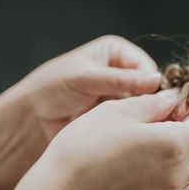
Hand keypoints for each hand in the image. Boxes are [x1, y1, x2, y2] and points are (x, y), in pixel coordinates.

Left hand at [0, 35, 161, 189]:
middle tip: (154, 120)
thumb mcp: (86, 78)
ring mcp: (121, 96)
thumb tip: (155, 80)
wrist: (32, 116)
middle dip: (151, 103)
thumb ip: (119, 80)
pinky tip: (134, 137)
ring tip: (141, 130)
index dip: (153, 85)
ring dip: (143, 118)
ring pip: (144, 107)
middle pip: (150, 88)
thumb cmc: (52, 87)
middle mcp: (123, 72)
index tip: (156, 102)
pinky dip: (134, 129)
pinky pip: (133, 122)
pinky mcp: (116, 117)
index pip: (147, 67)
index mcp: (117, 52)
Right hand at [4, 89, 188, 189]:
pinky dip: (173, 174)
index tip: (168, 107)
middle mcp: (177, 175)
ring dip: (184, 155)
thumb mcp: (119, 110)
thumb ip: (154, 102)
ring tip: (153, 142)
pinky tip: (145, 162)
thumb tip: (173, 99)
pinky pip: (178, 189)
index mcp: (174, 146)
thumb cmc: (85, 147)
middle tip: (159, 121)